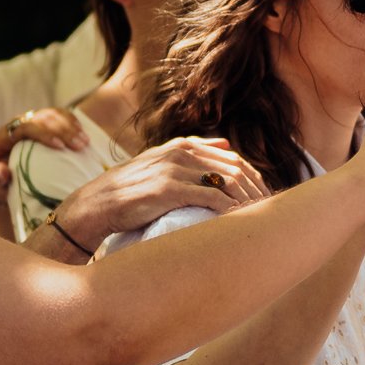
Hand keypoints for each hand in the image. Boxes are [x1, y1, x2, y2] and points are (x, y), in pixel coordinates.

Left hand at [0, 107, 87, 219]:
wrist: (4, 173)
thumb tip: (2, 172)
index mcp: (5, 134)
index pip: (26, 126)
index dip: (44, 134)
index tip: (60, 147)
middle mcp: (20, 123)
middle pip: (44, 118)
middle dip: (64, 130)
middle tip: (80, 145)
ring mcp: (34, 120)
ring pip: (54, 115)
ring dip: (72, 126)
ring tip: (86, 142)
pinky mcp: (45, 122)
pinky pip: (61, 116)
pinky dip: (73, 123)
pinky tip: (84, 134)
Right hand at [54, 136, 271, 251]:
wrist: (94, 205)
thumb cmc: (130, 189)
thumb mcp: (160, 162)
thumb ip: (192, 151)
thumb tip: (226, 143)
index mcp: (182, 147)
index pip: (233, 158)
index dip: (254, 177)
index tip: (266, 196)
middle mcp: (181, 154)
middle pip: (235, 168)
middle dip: (257, 189)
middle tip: (270, 209)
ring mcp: (175, 170)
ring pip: (227, 181)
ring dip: (248, 199)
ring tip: (259, 216)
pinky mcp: (168, 190)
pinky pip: (211, 197)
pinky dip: (230, 208)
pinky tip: (239, 220)